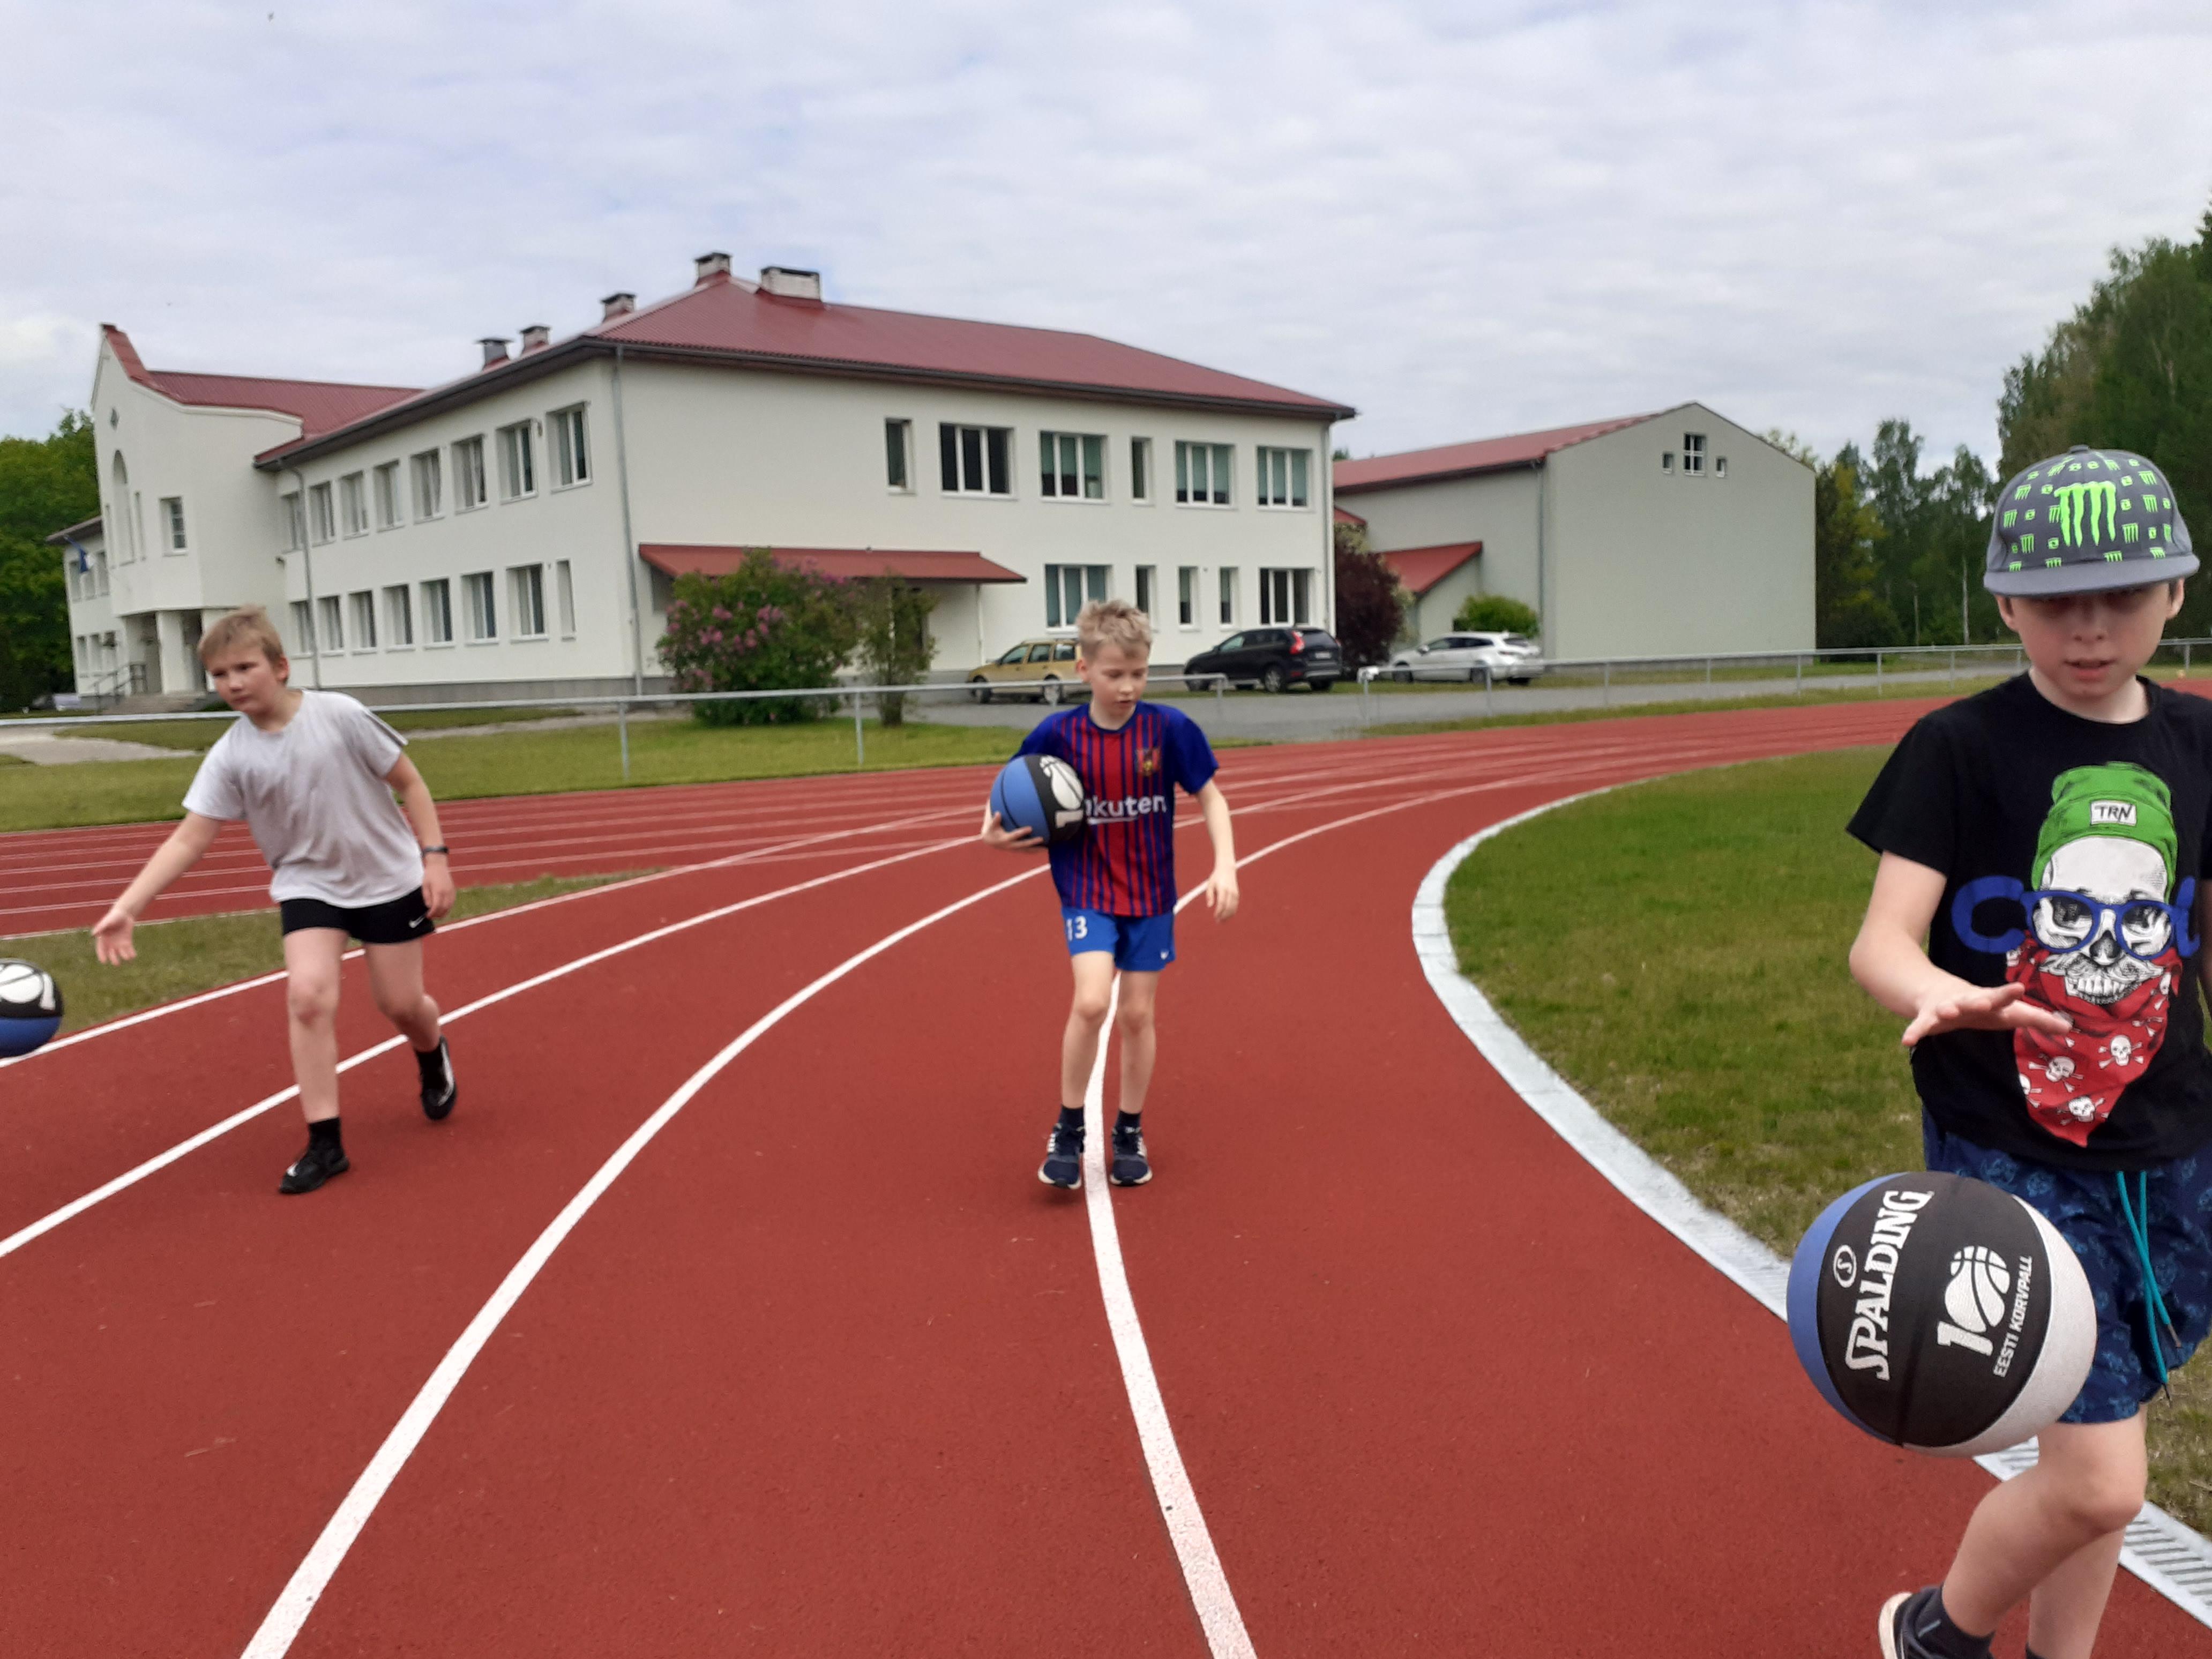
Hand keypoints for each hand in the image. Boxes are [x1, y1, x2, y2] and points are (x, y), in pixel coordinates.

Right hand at [92, 905, 137, 964]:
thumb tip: (93, 934)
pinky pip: (129, 949)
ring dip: (124, 956)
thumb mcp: (107, 922)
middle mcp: (110, 943)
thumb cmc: (113, 917)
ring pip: (121, 952)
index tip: (104, 961)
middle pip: (111, 953)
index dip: (102, 955)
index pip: (101, 949)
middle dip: (114, 959)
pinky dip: (131, 953)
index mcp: (103, 939)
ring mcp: (119, 943)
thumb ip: (101, 928)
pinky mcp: (127, 941)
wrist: (124, 914)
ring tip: (127, 958)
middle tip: (117, 964)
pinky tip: (133, 956)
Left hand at [422, 857, 456, 918]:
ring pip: (449, 907)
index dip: (432, 913)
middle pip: (444, 909)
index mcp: (439, 891)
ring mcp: (451, 892)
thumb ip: (427, 897)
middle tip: (431, 916)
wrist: (438, 865)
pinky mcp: (453, 891)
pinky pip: (451, 903)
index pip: (436, 907)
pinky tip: (442, 908)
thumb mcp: (425, 886)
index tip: (428, 916)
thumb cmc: (430, 875)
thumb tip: (429, 907)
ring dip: (443, 912)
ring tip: (436, 914)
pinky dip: (447, 908)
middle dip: (437, 915)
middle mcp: (447, 893)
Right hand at [977, 805, 1041, 851]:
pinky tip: (1044, 848)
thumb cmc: (991, 830)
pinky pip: (1027, 851)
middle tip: (1042, 838)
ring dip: (1036, 849)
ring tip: (1046, 848)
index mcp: (1005, 839)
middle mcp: (1011, 845)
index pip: (1015, 835)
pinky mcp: (1017, 850)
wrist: (990, 841)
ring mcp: (1014, 849)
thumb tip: (998, 813)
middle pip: (1023, 845)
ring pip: (1026, 850)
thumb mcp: (991, 825)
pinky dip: (1034, 850)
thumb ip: (995, 820)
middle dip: (1032, 842)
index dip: (1022, 832)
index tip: (1031, 828)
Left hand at [1205, 862, 1238, 921]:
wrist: (1227, 869)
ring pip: (1233, 907)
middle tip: (1218, 921)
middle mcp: (1230, 891)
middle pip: (1228, 907)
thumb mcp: (1210, 884)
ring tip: (1222, 921)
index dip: (1219, 911)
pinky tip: (1227, 916)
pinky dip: (1232, 912)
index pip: (1222, 903)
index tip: (1215, 917)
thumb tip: (1209, 906)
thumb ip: (1209, 895)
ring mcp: (1235, 893)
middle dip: (1223, 916)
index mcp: (1222, 889)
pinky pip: (1235, 905)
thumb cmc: (1216, 877)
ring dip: (1228, 915)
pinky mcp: (1237, 894)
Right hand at [1901, 980, 2070, 1047]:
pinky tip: (1907, 1041)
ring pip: (1945, 1009)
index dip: (2008, 994)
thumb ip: (2036, 1020)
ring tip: (1946, 1011)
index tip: (2018, 988)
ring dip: (1946, 1010)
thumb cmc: (1980, 1005)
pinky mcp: (1928, 1016)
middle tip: (1985, 1001)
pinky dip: (1914, 1032)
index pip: (2001, 997)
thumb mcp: (2007, 1013)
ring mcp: (1945, 1007)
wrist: (1936, 991)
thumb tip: (2068, 1028)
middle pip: (1974, 1000)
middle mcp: (1967, 1001)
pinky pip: (1921, 1025)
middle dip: (1978, 1000)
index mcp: (1988, 1001)